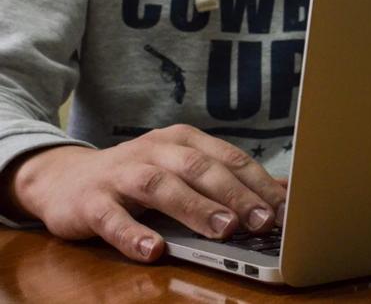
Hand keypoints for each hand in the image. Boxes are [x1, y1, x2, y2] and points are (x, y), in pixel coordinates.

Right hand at [4, 124, 286, 262]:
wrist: (67, 179)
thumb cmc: (140, 177)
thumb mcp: (185, 171)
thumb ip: (229, 181)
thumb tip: (283, 193)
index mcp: (184, 141)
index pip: (228, 159)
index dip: (257, 183)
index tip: (282, 208)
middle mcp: (156, 150)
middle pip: (200, 169)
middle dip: (234, 195)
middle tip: (260, 221)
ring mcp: (122, 174)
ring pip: (161, 186)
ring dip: (194, 208)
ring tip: (222, 231)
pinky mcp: (91, 201)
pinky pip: (112, 218)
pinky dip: (133, 234)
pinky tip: (153, 250)